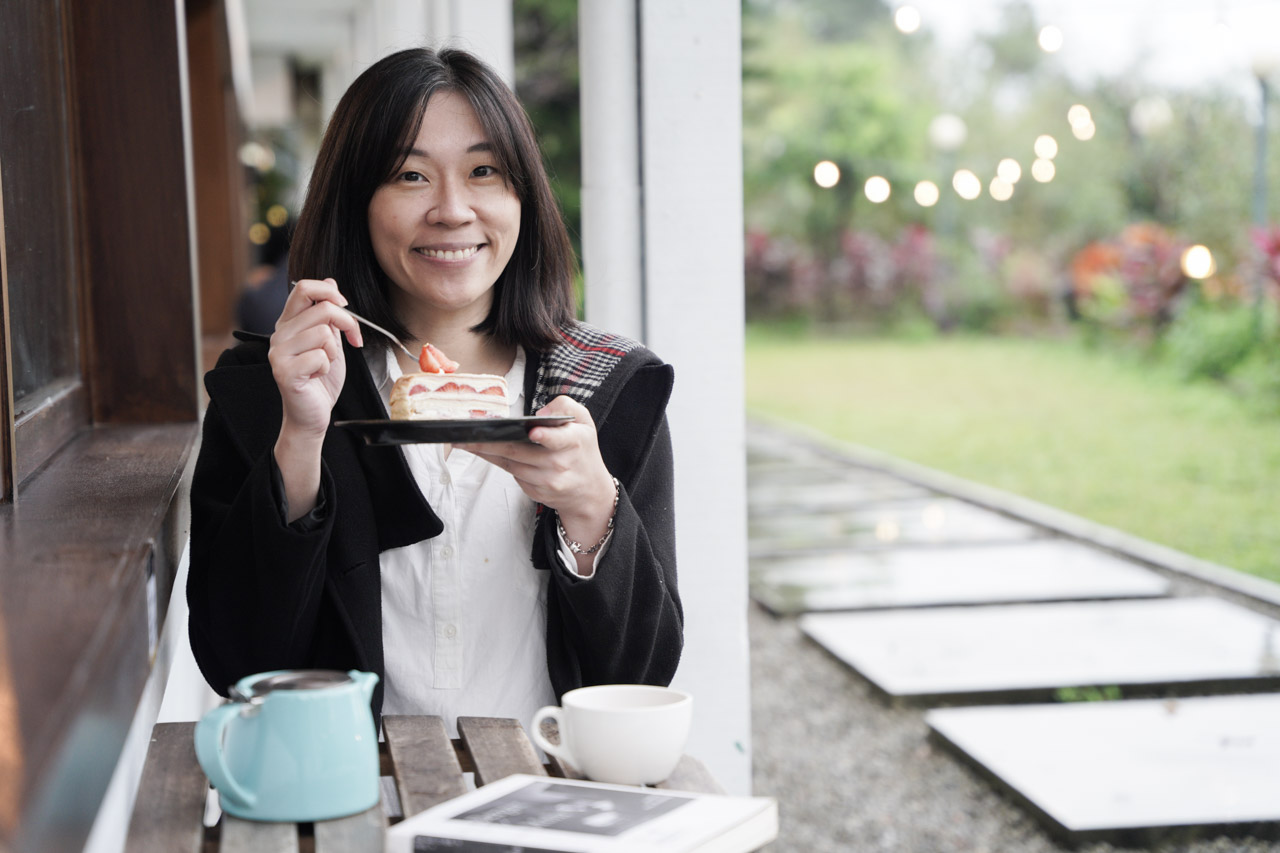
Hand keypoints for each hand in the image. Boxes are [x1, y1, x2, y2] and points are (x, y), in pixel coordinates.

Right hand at [268, 277, 363, 439]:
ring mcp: (278, 352)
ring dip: (334, 352)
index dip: (330, 292)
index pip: (303, 287)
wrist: (312, 414)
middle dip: (348, 324)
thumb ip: (328, 314)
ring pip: (324, 333)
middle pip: (322, 309)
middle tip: (351, 341)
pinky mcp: (284, 371)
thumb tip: (330, 282)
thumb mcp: (330, 341)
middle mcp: (279, 334)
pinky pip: (320, 357)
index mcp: (289, 323)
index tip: (346, 307)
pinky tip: (316, 376)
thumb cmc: (320, 380)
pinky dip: (327, 368)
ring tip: (323, 364)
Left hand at [462, 395, 615, 541]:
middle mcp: (560, 464)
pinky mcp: (536, 492)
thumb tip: (539, 414)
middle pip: (520, 452)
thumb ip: (566, 406)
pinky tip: (483, 452)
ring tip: (465, 441)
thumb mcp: (585, 421)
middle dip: (491, 442)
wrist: (589, 491)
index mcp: (575, 442)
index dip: (545, 436)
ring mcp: (547, 481)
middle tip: (467, 434)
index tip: (533, 431)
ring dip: (486, 453)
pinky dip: (497, 462)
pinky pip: (512, 475)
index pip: (559, 440)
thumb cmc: (582, 450)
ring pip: (510, 464)